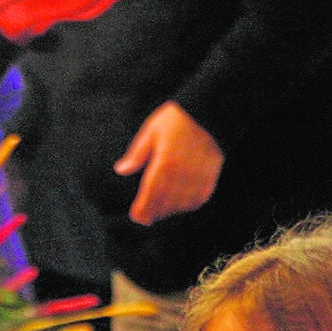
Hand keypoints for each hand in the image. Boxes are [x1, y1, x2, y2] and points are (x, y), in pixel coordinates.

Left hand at [114, 101, 223, 225]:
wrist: (209, 111)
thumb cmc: (176, 119)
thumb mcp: (151, 130)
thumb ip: (137, 153)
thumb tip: (121, 170)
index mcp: (165, 162)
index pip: (151, 192)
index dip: (143, 208)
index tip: (136, 217)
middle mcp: (182, 172)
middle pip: (166, 201)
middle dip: (154, 212)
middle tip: (145, 219)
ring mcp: (198, 176)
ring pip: (182, 202)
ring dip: (170, 211)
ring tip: (160, 214)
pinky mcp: (210, 176)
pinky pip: (198, 198)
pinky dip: (188, 205)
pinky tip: (180, 206)